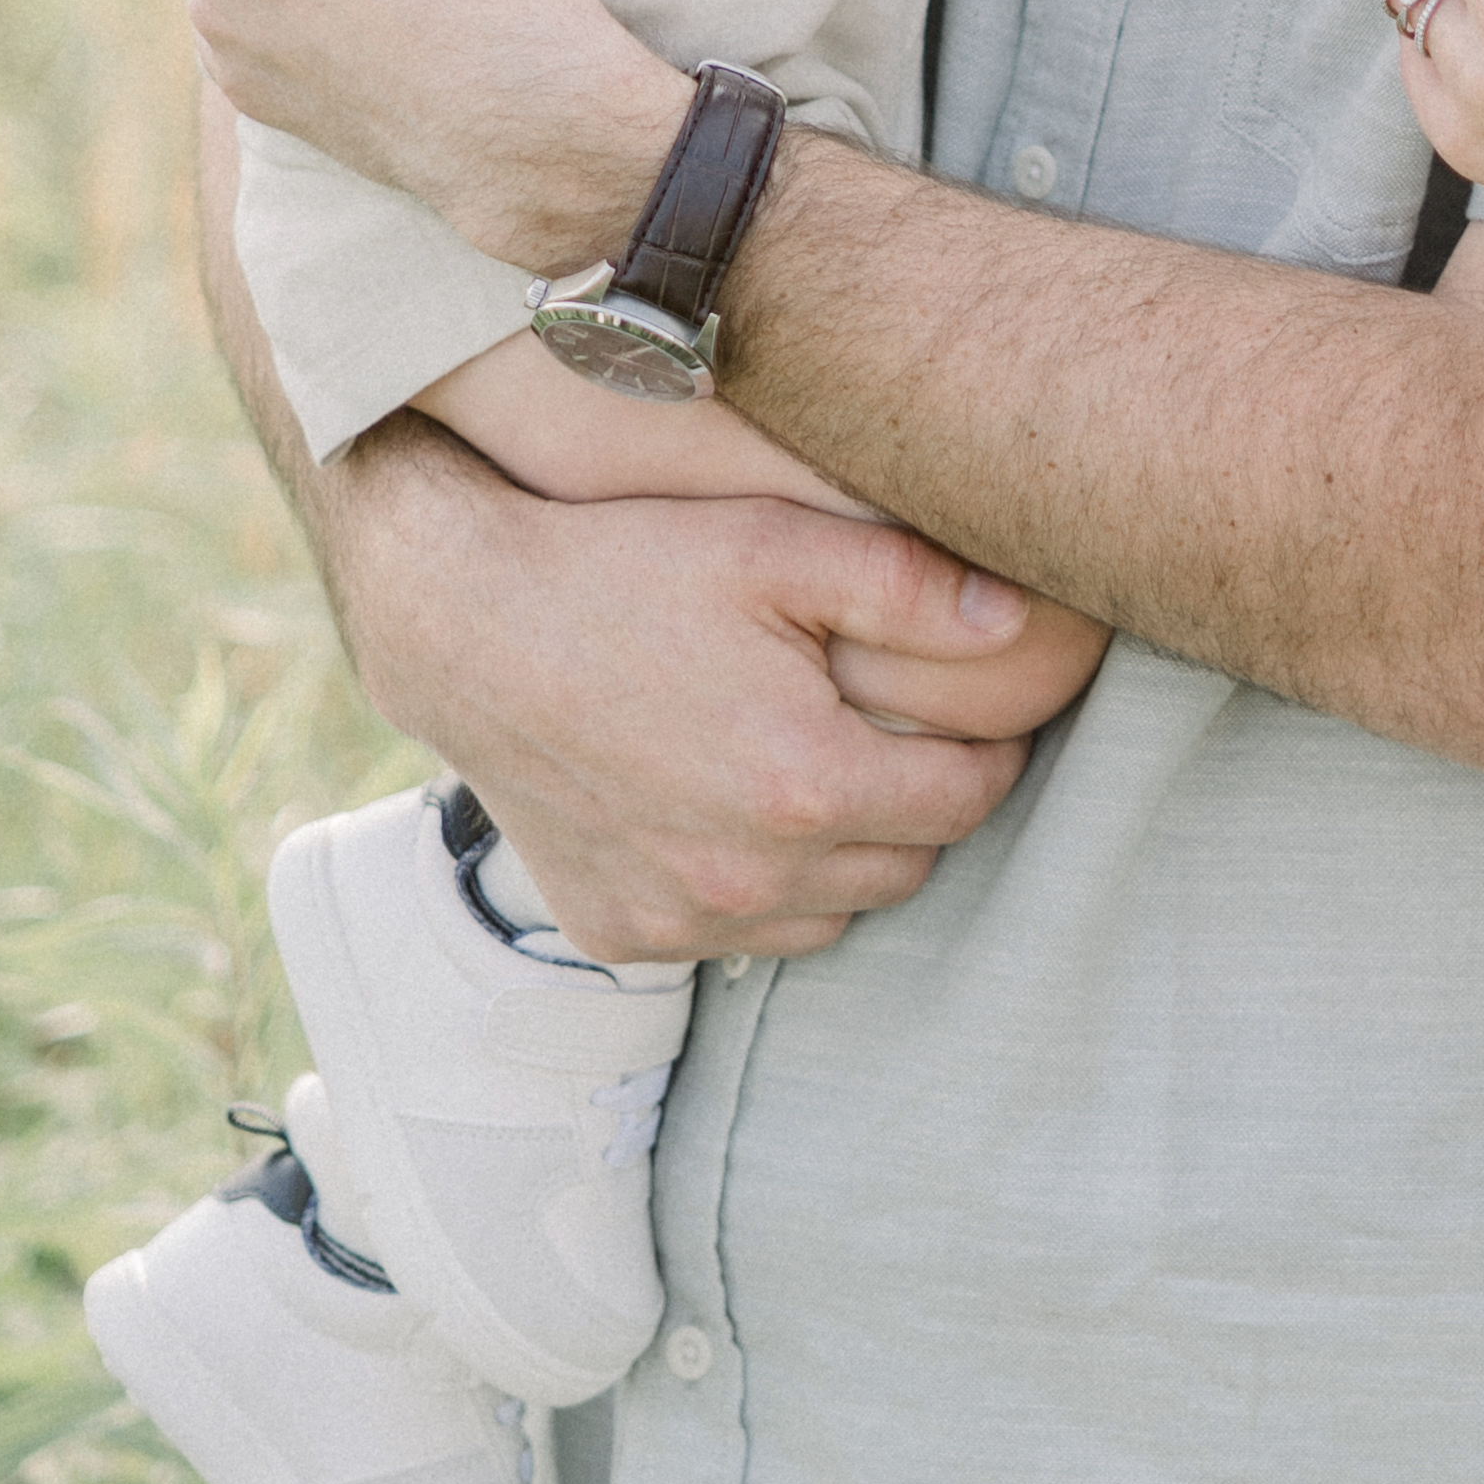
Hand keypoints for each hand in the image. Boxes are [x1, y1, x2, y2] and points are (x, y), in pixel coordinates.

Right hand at [334, 438, 1101, 963]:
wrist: (465, 622)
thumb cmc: (627, 566)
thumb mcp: (775, 544)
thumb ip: (908, 586)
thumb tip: (1018, 619)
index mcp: (807, 786)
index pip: (969, 798)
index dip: (991, 751)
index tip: (983, 715)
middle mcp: (750, 878)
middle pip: (907, 866)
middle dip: (923, 805)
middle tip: (905, 735)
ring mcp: (681, 917)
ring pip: (828, 917)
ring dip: (845, 859)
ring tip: (824, 771)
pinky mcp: (621, 931)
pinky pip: (733, 938)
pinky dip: (754, 892)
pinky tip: (734, 812)